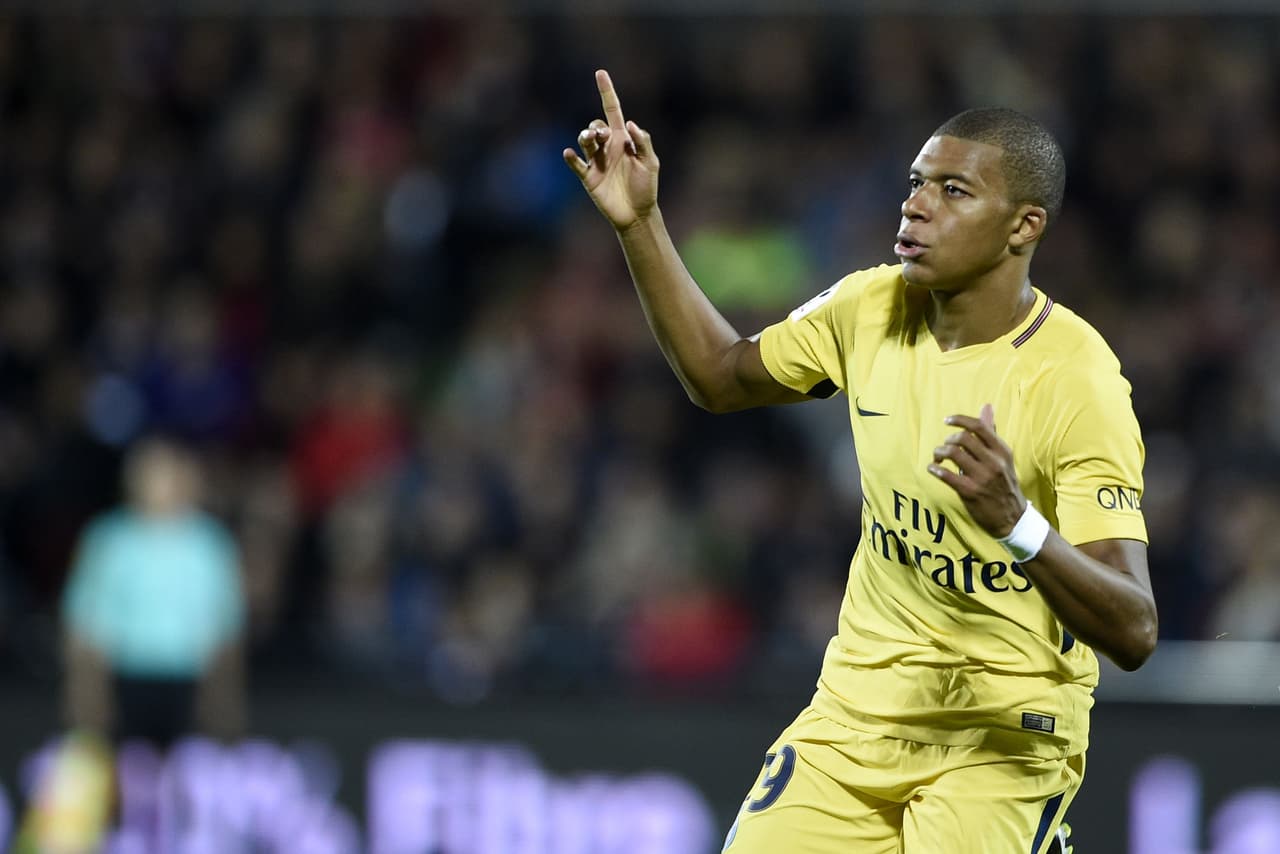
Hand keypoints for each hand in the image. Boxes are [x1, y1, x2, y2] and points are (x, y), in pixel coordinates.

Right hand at [562, 69, 658, 230]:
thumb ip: (642, 142)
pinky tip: (570, 153)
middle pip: (595, 126)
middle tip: (602, 136)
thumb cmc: (646, 188)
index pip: (612, 110)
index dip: (606, 92)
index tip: (600, 73)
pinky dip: (571, 157)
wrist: (637, 214)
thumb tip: (628, 124)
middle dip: (597, 127)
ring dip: (585, 136)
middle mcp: (607, 147)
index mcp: (622, 140)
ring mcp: (596, 162)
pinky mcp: (588, 177)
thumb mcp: (650, 162)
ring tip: (590, 140)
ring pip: (584, 141)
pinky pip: (576, 163)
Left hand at [927, 404, 1025, 537]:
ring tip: (937, 458)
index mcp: (1002, 451)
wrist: (1013, 517)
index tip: (947, 421)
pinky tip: (933, 469)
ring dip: (939, 452)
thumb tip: (986, 406)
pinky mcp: (971, 492)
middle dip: (948, 439)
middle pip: (963, 438)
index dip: (960, 420)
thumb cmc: (1004, 483)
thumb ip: (991, 433)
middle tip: (944, 446)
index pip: (980, 427)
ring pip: (953, 453)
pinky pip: (947, 475)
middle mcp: (994, 462)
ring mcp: (982, 477)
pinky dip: (936, 469)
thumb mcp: (1003, 457)